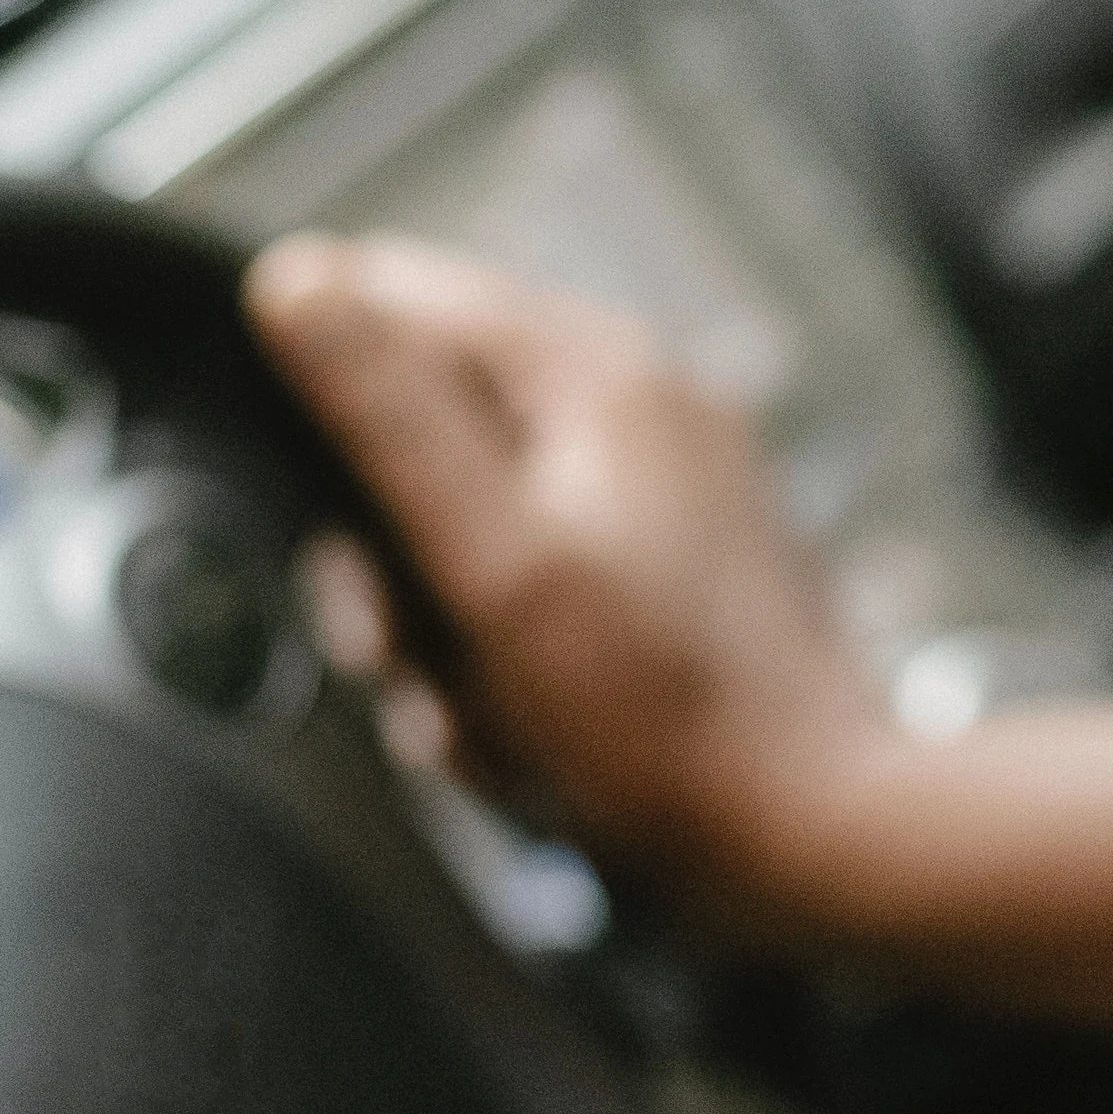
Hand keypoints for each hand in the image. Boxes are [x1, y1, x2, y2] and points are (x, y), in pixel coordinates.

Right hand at [241, 234, 885, 937]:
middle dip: (388, 561)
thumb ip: (391, 415)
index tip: (332, 526)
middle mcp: (639, 404)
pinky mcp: (671, 570)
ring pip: (470, 528)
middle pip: (426, 430)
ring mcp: (663, 486)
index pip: (396, 296)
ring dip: (443, 638)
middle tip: (401, 654)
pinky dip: (507, 668)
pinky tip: (525, 739)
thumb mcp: (497, 562)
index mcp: (596, 371)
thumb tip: (294, 276)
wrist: (818, 836)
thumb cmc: (662, 719)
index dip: (322, 401)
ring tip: (481, 722)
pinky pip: (535, 590)